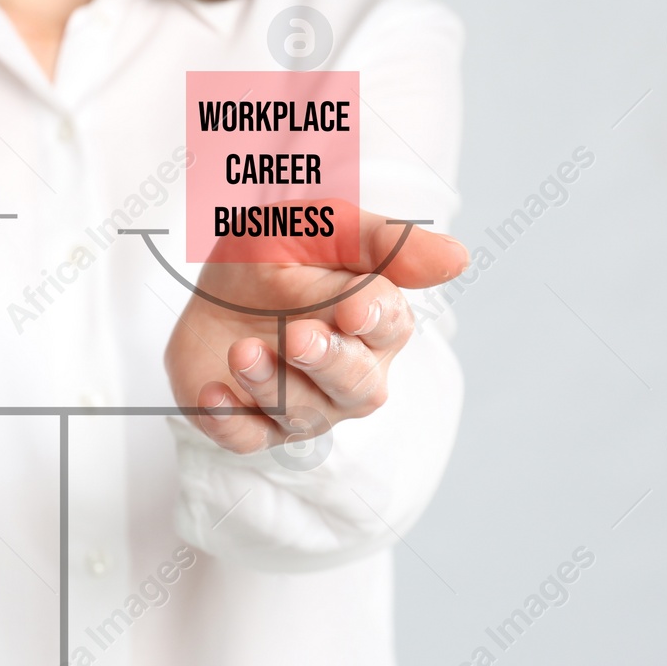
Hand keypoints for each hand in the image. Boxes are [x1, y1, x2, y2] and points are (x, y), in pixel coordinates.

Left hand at [165, 209, 467, 454]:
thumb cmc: (278, 253)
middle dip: (329, 362)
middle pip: (356, 384)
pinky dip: (228, 422)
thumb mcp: (321, 227)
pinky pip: (245, 437)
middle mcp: (349, 372)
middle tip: (299, 336)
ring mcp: (301, 404)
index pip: (389, 325)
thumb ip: (382, 241)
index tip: (353, 308)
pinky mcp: (250, 423)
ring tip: (243, 350)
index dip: (374, 318)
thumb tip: (457, 259)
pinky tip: (211, 394)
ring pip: (303, 414)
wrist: (209, 284)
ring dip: (272, 385)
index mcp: (374, 321)